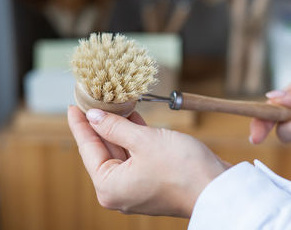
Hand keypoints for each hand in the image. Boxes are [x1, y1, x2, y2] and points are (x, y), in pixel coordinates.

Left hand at [67, 106, 227, 216]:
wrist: (216, 188)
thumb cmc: (181, 169)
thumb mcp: (143, 141)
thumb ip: (115, 127)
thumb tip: (93, 116)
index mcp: (109, 186)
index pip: (88, 148)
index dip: (80, 124)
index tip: (73, 106)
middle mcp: (119, 190)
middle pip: (104, 150)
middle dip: (100, 124)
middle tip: (92, 100)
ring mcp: (137, 187)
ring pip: (122, 152)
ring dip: (119, 128)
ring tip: (112, 103)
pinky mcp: (152, 181)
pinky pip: (136, 156)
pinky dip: (134, 138)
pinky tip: (133, 117)